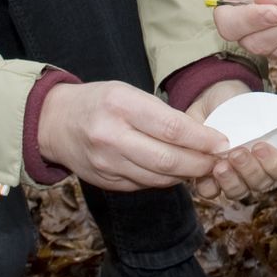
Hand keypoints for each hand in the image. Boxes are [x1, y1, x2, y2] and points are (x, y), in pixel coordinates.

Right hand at [37, 81, 226, 191]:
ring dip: (185, 176)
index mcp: (120, 105)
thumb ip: (159, 113)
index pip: (171, 128)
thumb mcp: (126, 92)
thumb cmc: (98, 102)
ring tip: (203, 167)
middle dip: (200, 163)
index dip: (202, 139)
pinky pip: (143, 185)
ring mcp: (106, 163)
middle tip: (219, 161)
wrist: (54, 122)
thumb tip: (201, 135)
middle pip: (167, 160)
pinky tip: (176, 173)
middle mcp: (111, 136)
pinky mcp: (105, 181)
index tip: (222, 142)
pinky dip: (164, 181)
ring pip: (158, 178)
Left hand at [181, 77, 276, 200]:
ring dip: (231, 181)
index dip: (275, 163)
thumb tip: (252, 132)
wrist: (209, 104)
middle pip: (261, 183)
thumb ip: (255, 121)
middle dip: (249, 170)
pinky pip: (211, 191)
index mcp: (275, 153)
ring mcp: (236, 178)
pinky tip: (205, 171)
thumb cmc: (236, 105)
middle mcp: (258, 171)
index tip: (259, 146)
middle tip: (236, 153)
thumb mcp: (248, 105)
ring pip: (238, 191)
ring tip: (220, 165)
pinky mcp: (211, 180)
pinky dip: (209, 184)